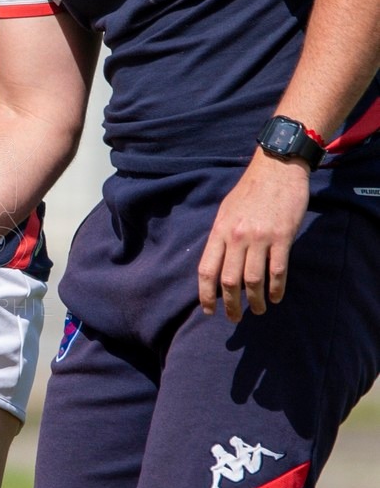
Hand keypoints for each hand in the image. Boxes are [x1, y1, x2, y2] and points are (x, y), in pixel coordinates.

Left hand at [197, 153, 309, 320]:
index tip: (208, 311)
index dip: (205, 295)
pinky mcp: (282, 237)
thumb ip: (221, 238)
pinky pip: (277, 270)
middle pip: (229, 281)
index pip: (207, 270)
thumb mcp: (226, 211)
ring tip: (258, 311)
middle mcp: (236, 236)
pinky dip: (276, 288)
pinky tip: (276, 297)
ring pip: (253, 280)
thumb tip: (216, 266)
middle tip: (235, 319)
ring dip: (255, 301)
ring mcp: (260, 237)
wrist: (277, 168)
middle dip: (231, 305)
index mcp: (219, 231)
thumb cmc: (250, 191)